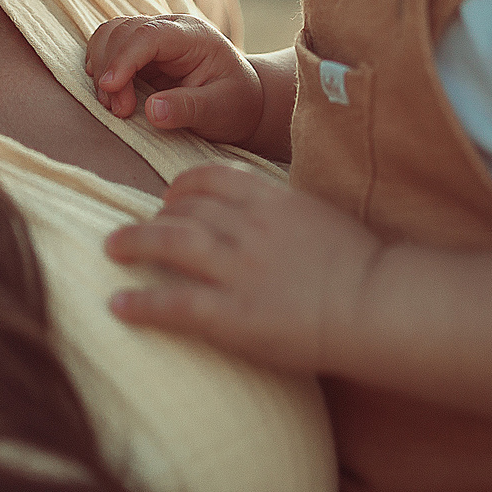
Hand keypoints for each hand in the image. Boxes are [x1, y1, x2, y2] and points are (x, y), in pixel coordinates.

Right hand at [84, 15, 261, 143]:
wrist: (241, 101)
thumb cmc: (235, 104)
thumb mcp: (220, 110)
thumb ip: (188, 108)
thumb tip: (152, 111)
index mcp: (193, 36)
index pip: (149, 35)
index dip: (124, 58)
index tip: (109, 88)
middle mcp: (169, 28)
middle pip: (122, 32)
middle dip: (111, 70)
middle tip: (120, 112)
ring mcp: (152, 38)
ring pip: (109, 35)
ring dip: (102, 69)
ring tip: (114, 107)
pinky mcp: (139, 52)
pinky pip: (108, 48)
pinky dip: (101, 68)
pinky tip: (109, 93)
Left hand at [103, 164, 381, 375]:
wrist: (379, 303)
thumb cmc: (361, 265)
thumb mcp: (319, 217)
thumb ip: (285, 211)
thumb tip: (264, 214)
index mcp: (272, 200)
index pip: (212, 177)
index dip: (184, 185)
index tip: (172, 196)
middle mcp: (249, 227)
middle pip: (186, 207)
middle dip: (157, 215)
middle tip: (138, 229)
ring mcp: (239, 270)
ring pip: (172, 242)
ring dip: (136, 242)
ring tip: (112, 249)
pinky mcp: (234, 314)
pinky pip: (177, 304)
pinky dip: (143, 303)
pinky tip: (119, 306)